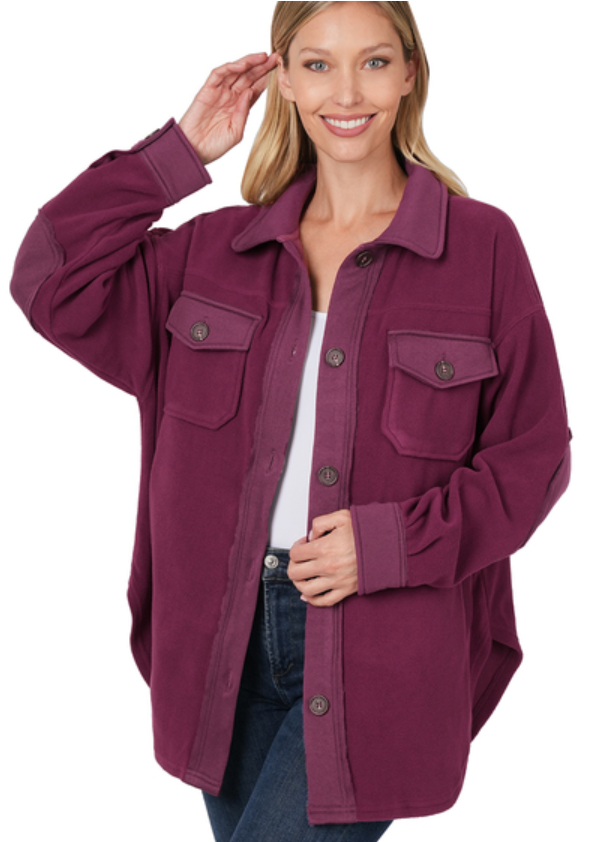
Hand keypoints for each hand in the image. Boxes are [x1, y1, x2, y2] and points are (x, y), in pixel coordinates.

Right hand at [179, 51, 278, 165]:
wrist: (195, 151)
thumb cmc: (215, 145)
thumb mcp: (236, 131)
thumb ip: (244, 113)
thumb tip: (250, 92)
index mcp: (239, 107)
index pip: (256, 88)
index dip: (267, 79)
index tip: (280, 70)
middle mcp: (230, 96)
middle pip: (248, 77)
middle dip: (261, 67)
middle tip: (276, 58)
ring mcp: (218, 92)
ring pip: (235, 71)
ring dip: (249, 62)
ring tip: (262, 57)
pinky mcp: (207, 90)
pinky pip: (218, 74)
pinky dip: (230, 67)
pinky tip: (243, 65)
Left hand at [288, 510, 358, 607]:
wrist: (388, 545)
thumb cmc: (367, 531)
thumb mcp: (342, 516)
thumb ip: (320, 523)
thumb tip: (310, 536)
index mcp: (324, 548)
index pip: (295, 554)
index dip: (296, 547)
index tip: (303, 544)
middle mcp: (327, 566)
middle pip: (295, 573)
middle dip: (293, 565)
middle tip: (300, 560)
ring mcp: (336, 580)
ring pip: (306, 589)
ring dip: (299, 583)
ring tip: (303, 576)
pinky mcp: (346, 590)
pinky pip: (324, 601)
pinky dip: (312, 600)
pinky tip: (308, 594)